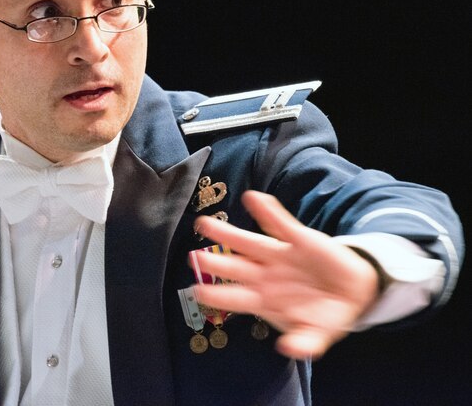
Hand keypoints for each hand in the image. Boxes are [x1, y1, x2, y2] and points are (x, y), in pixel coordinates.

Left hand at [190, 190, 379, 359]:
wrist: (354, 292)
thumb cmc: (326, 314)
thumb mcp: (318, 333)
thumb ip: (305, 341)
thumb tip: (289, 350)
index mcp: (265, 300)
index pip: (236, 298)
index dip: (218, 295)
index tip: (198, 291)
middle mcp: (265, 275)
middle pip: (234, 267)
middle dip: (215, 262)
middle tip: (194, 258)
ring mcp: (278, 255)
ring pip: (248, 242)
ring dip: (226, 233)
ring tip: (203, 224)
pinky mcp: (298, 239)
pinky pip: (279, 223)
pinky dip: (267, 211)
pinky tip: (252, 199)